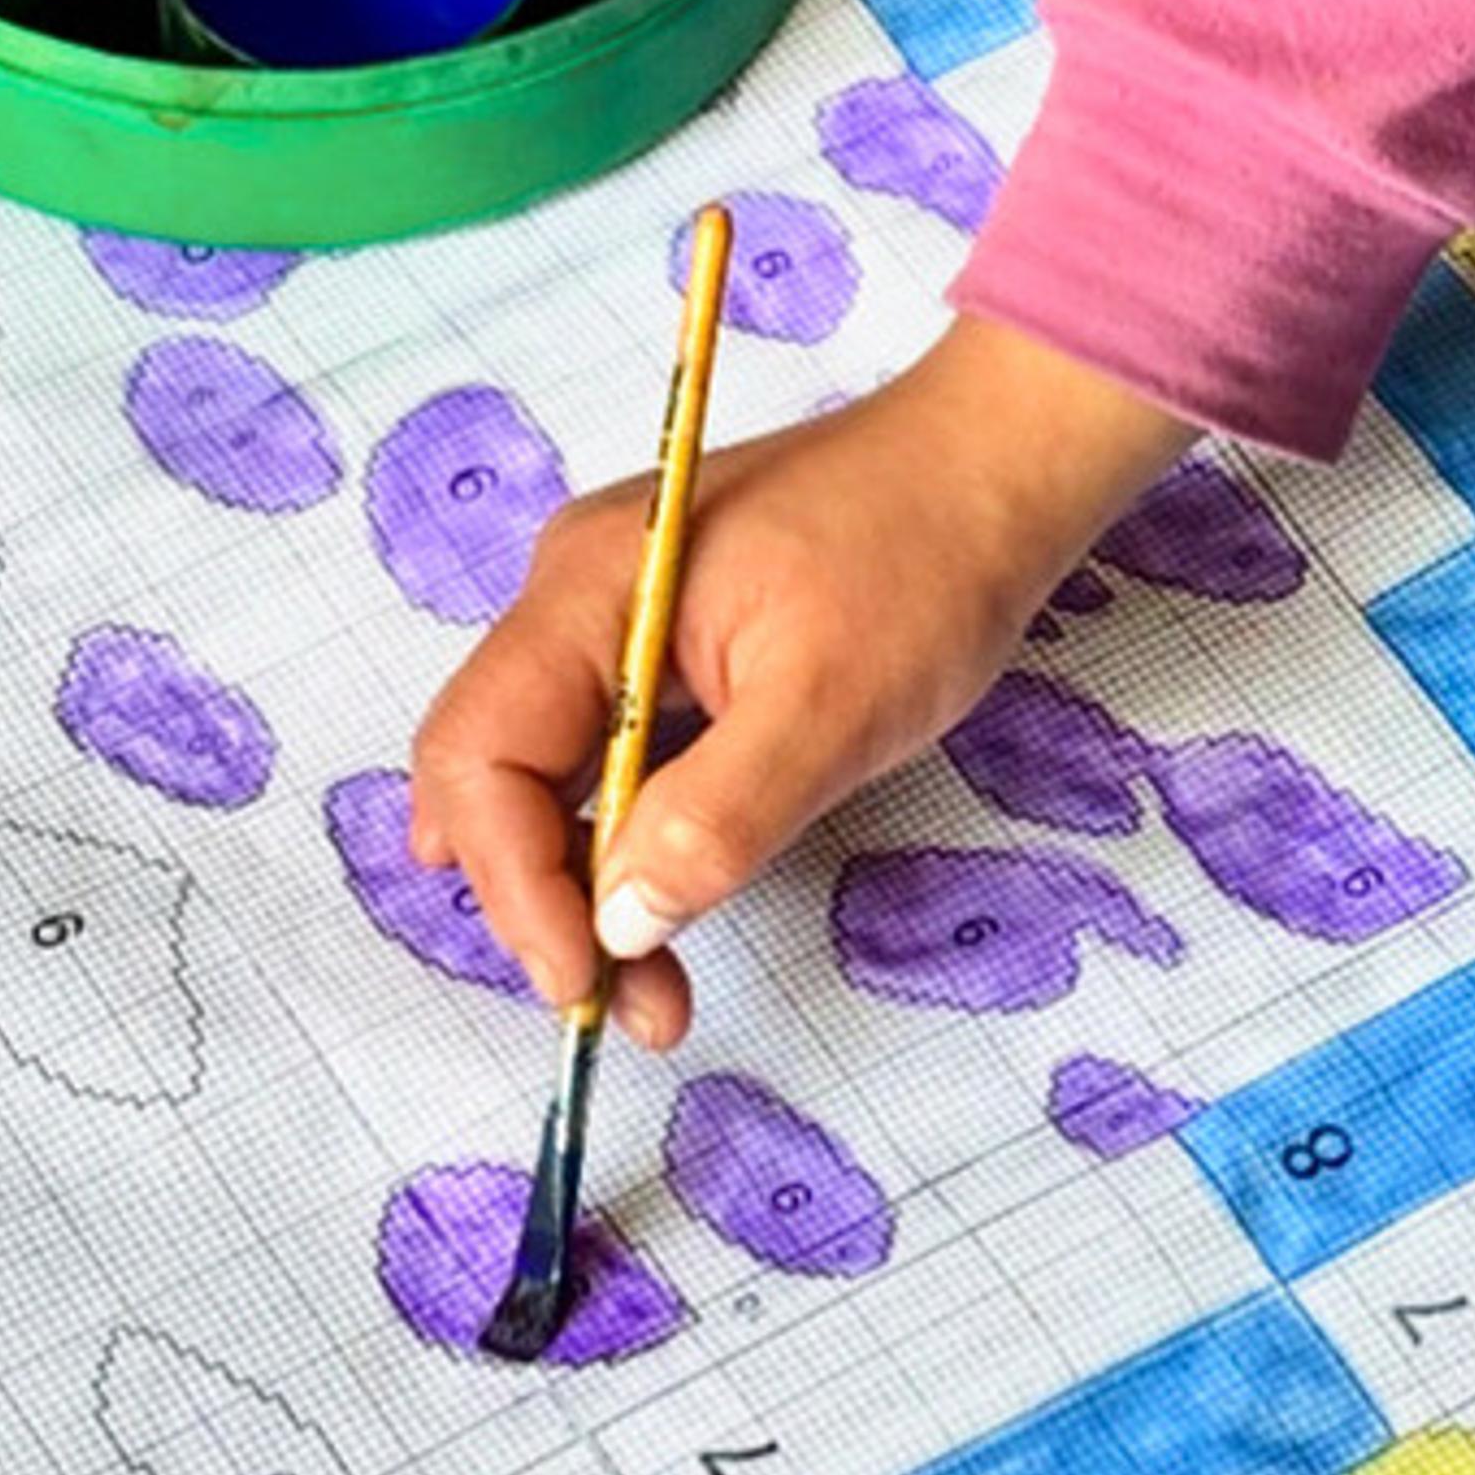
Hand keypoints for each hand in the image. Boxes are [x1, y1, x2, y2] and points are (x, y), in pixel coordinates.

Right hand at [409, 315, 1194, 1043]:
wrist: (994, 469)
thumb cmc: (925, 563)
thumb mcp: (831, 710)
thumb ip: (716, 820)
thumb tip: (618, 924)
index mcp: (591, 586)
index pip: (480, 752)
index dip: (514, 881)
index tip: (583, 978)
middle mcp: (573, 594)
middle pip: (490, 771)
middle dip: (539, 900)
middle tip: (619, 1004)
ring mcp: (609, 614)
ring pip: (541, 775)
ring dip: (579, 885)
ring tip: (650, 983)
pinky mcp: (656, 641)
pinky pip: (600, 755)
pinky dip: (620, 840)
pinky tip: (659, 904)